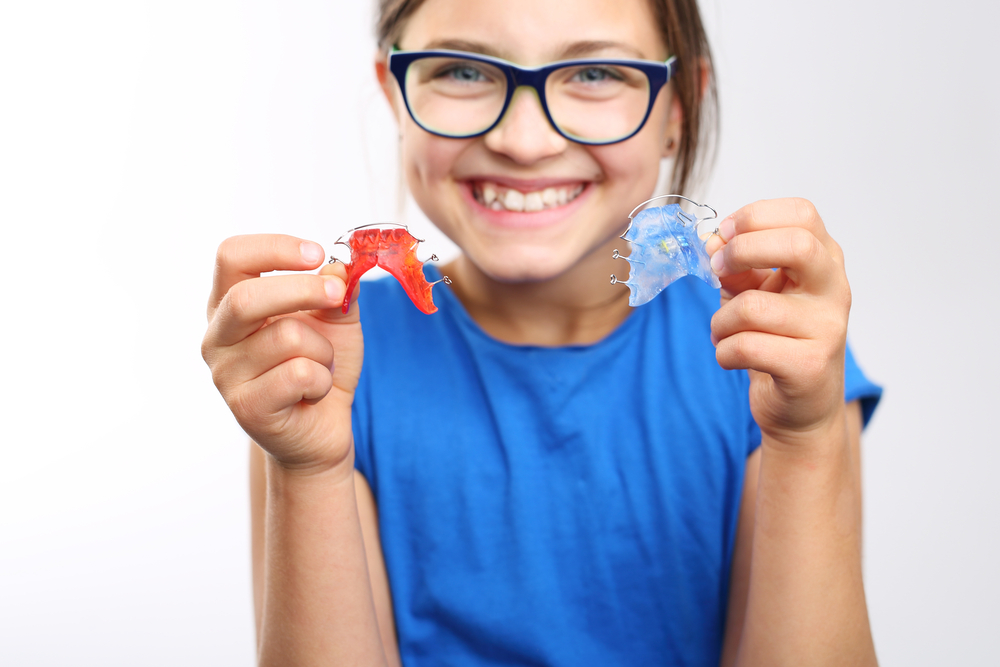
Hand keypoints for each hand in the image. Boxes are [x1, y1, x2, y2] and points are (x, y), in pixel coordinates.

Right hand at [202, 234, 363, 473]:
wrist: (321, 428)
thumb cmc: (320, 366)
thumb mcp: (336, 319)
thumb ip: (338, 289)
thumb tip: (340, 265)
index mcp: (230, 304)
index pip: (230, 256)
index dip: (274, 248)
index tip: (316, 253)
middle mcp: (217, 336)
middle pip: (247, 297)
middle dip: (304, 291)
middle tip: (338, 294)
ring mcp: (226, 374)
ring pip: (286, 337)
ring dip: (323, 350)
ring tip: (319, 367)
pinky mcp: (246, 407)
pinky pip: (298, 374)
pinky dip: (321, 380)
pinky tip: (312, 393)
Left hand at [705, 199, 850, 443]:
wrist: (802, 406)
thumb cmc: (777, 338)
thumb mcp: (754, 292)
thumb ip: (734, 265)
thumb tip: (709, 241)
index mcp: (824, 260)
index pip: (803, 214)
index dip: (755, 217)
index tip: (725, 234)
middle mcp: (834, 289)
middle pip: (798, 245)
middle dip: (742, 252)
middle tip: (718, 269)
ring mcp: (827, 328)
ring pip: (753, 307)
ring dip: (720, 321)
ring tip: (722, 332)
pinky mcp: (810, 366)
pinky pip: (747, 347)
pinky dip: (724, 351)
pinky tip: (730, 357)